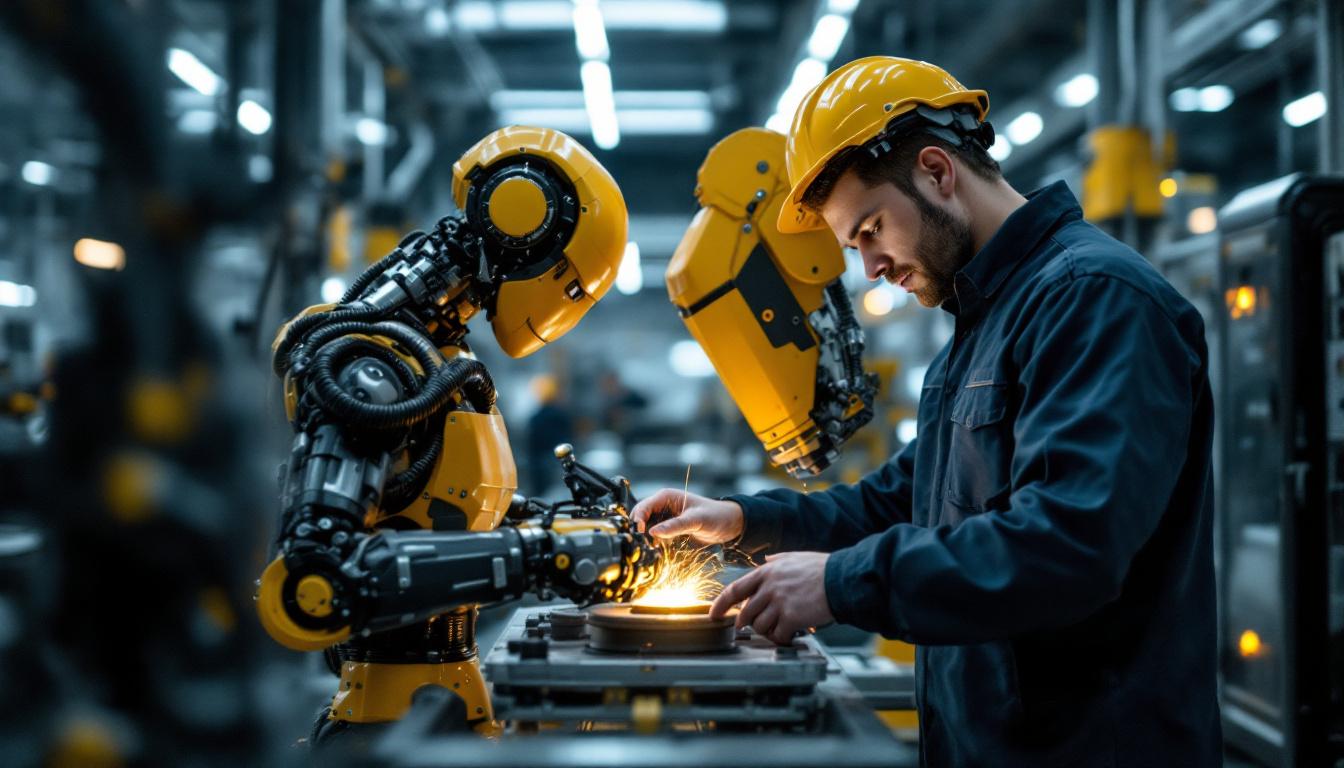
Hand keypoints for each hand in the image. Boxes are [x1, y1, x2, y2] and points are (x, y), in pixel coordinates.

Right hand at [630, 489, 743, 545]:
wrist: (729, 524)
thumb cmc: (715, 515)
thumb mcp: (695, 520)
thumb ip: (675, 526)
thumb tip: (653, 533)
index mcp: (666, 497)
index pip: (643, 507)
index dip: (637, 520)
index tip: (639, 535)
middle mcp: (662, 506)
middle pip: (640, 518)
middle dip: (639, 530)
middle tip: (643, 545)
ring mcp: (665, 518)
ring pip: (646, 528)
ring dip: (646, 538)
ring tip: (650, 549)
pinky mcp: (669, 529)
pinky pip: (655, 536)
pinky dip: (654, 543)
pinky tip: (659, 550)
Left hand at [709, 552, 833, 644]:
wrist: (841, 580)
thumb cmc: (822, 569)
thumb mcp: (795, 557)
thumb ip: (777, 560)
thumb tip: (767, 559)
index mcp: (766, 571)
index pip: (734, 589)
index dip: (720, 605)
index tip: (714, 615)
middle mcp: (769, 587)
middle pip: (745, 613)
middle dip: (748, 624)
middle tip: (756, 627)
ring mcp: (779, 602)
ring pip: (760, 626)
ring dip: (769, 631)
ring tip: (782, 627)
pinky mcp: (791, 617)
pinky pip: (778, 635)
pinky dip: (783, 638)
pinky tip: (791, 634)